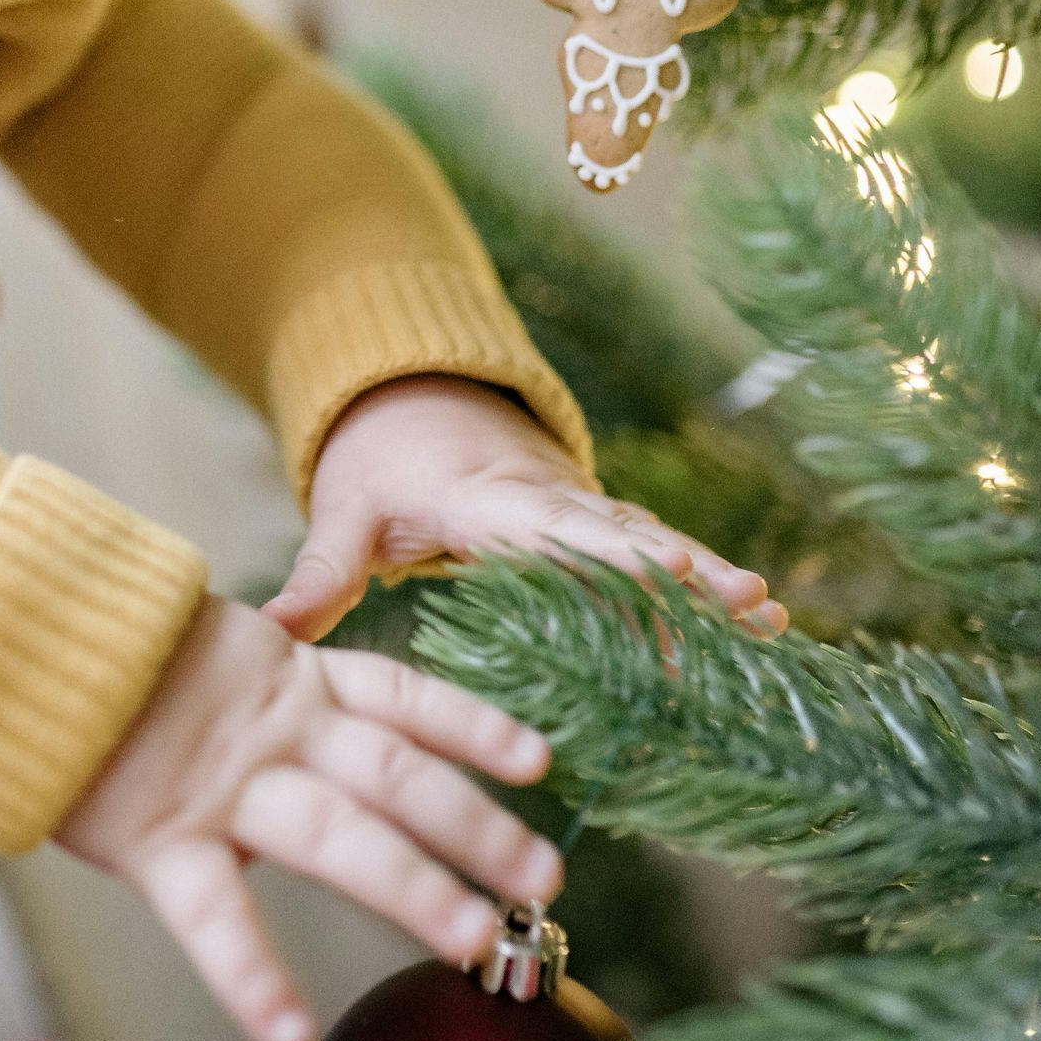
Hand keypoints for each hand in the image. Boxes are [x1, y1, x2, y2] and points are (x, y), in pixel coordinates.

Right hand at [57, 595, 559, 1040]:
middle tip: (547, 882)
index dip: (473, 725)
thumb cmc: (107, 661)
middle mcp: (274, 730)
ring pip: (340, 834)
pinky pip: (211, 915)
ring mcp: (221, 784)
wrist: (14, 641)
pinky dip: (250, 976)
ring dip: (416, 886)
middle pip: (397, 776)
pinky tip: (288, 1035)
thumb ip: (267, 692)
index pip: (402, 697)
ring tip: (477, 941)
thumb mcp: (206, 656)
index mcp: (287, 677)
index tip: (540, 760)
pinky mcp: (157, 836)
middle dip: (475, 826)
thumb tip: (325, 724)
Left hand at [267, 375, 784, 642]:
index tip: (671, 566)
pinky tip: (765, 620)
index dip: (608, 551)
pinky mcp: (598, 528)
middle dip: (684, 568)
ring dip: (710, 579)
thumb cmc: (380, 471)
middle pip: (619, 535)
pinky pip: (654, 557)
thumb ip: (319, 574)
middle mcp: (545, 499)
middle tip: (746, 598)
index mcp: (485, 500)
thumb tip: (268, 632)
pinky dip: (705, 585)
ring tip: (771, 614)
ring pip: (651, 544)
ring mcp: (579, 510)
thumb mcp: (347, 516)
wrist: (417, 409)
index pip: (550, 528)